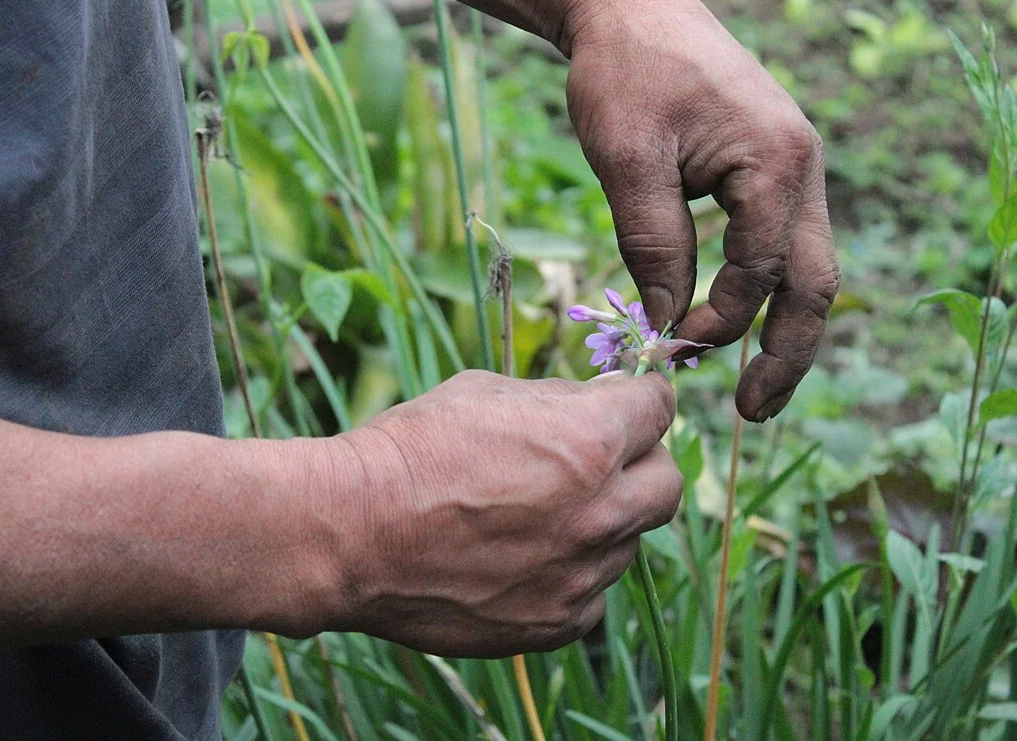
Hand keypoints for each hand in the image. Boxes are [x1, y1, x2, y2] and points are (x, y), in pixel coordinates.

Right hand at [326, 369, 678, 657]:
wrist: (350, 533)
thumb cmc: (409, 450)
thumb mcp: (484, 392)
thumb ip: (557, 401)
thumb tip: (601, 400)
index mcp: (589, 442)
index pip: (658, 409)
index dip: (640, 400)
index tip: (625, 405)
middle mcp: (600, 513)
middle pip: (667, 483)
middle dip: (640, 462)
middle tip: (599, 458)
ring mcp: (580, 576)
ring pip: (626, 541)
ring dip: (599, 521)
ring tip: (534, 512)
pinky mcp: (554, 623)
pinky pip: (592, 596)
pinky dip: (572, 575)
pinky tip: (523, 558)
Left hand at [563, 0, 839, 420]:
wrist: (626, 7)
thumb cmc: (623, 73)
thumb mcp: (627, 161)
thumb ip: (654, 243)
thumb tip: (670, 324)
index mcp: (778, 163)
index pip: (761, 272)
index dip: (717, 321)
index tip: (668, 350)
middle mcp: (803, 169)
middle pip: (815, 285)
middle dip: (786, 353)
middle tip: (750, 413)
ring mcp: (792, 168)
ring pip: (804, 268)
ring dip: (779, 329)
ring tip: (750, 388)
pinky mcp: (767, 170)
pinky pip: (778, 244)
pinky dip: (761, 290)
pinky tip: (732, 324)